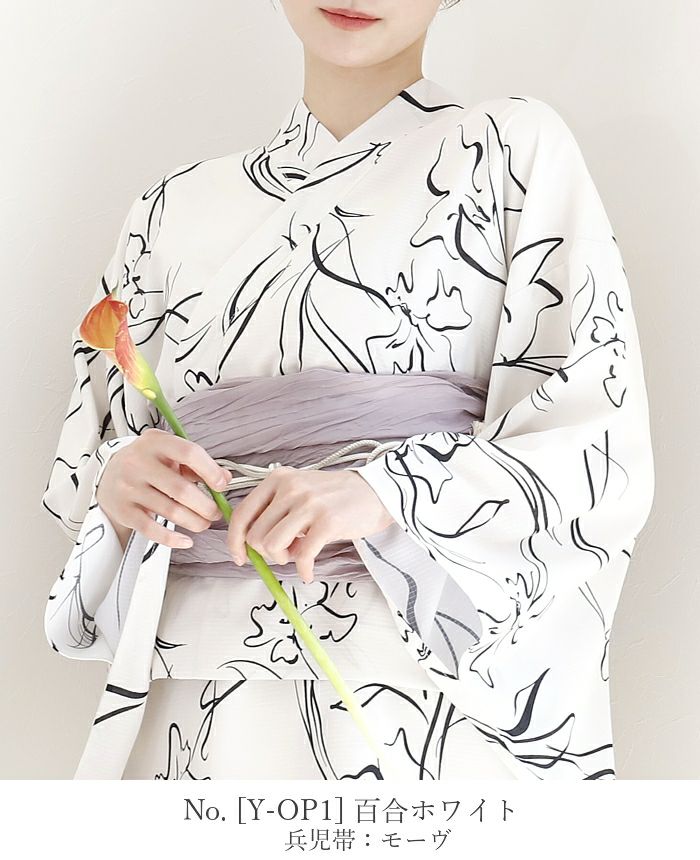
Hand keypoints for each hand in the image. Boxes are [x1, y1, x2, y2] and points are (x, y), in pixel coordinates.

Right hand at [95, 427, 232, 548]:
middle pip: (181, 489)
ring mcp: (129, 488)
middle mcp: (139, 463)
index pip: (189, 453)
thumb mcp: (169, 453)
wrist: (108, 475)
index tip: (222, 485)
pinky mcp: (124, 511)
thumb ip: (197, 463)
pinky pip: (151, 530)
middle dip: (206, 506)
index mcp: (155, 443)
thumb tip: (225, 477)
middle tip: (215, 512)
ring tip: (203, 523)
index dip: (210, 471)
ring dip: (195, 522)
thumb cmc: (147, 463)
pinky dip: (172, 539)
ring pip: (170, 511)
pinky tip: (186, 540)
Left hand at [227, 466, 394, 583]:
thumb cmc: (334, 497)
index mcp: (278, 479)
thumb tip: (251, 544)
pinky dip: (303, 570)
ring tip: (299, 554)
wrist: (376, 492)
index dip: (235, 541)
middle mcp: (290, 488)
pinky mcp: (327, 522)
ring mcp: (308, 504)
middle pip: (256, 536)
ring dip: (283, 559)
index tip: (241, 557)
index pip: (242, 513)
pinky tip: (309, 572)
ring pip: (272, 546)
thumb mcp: (299, 492)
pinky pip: (302, 556)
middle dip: (267, 553)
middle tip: (286, 552)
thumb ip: (275, 511)